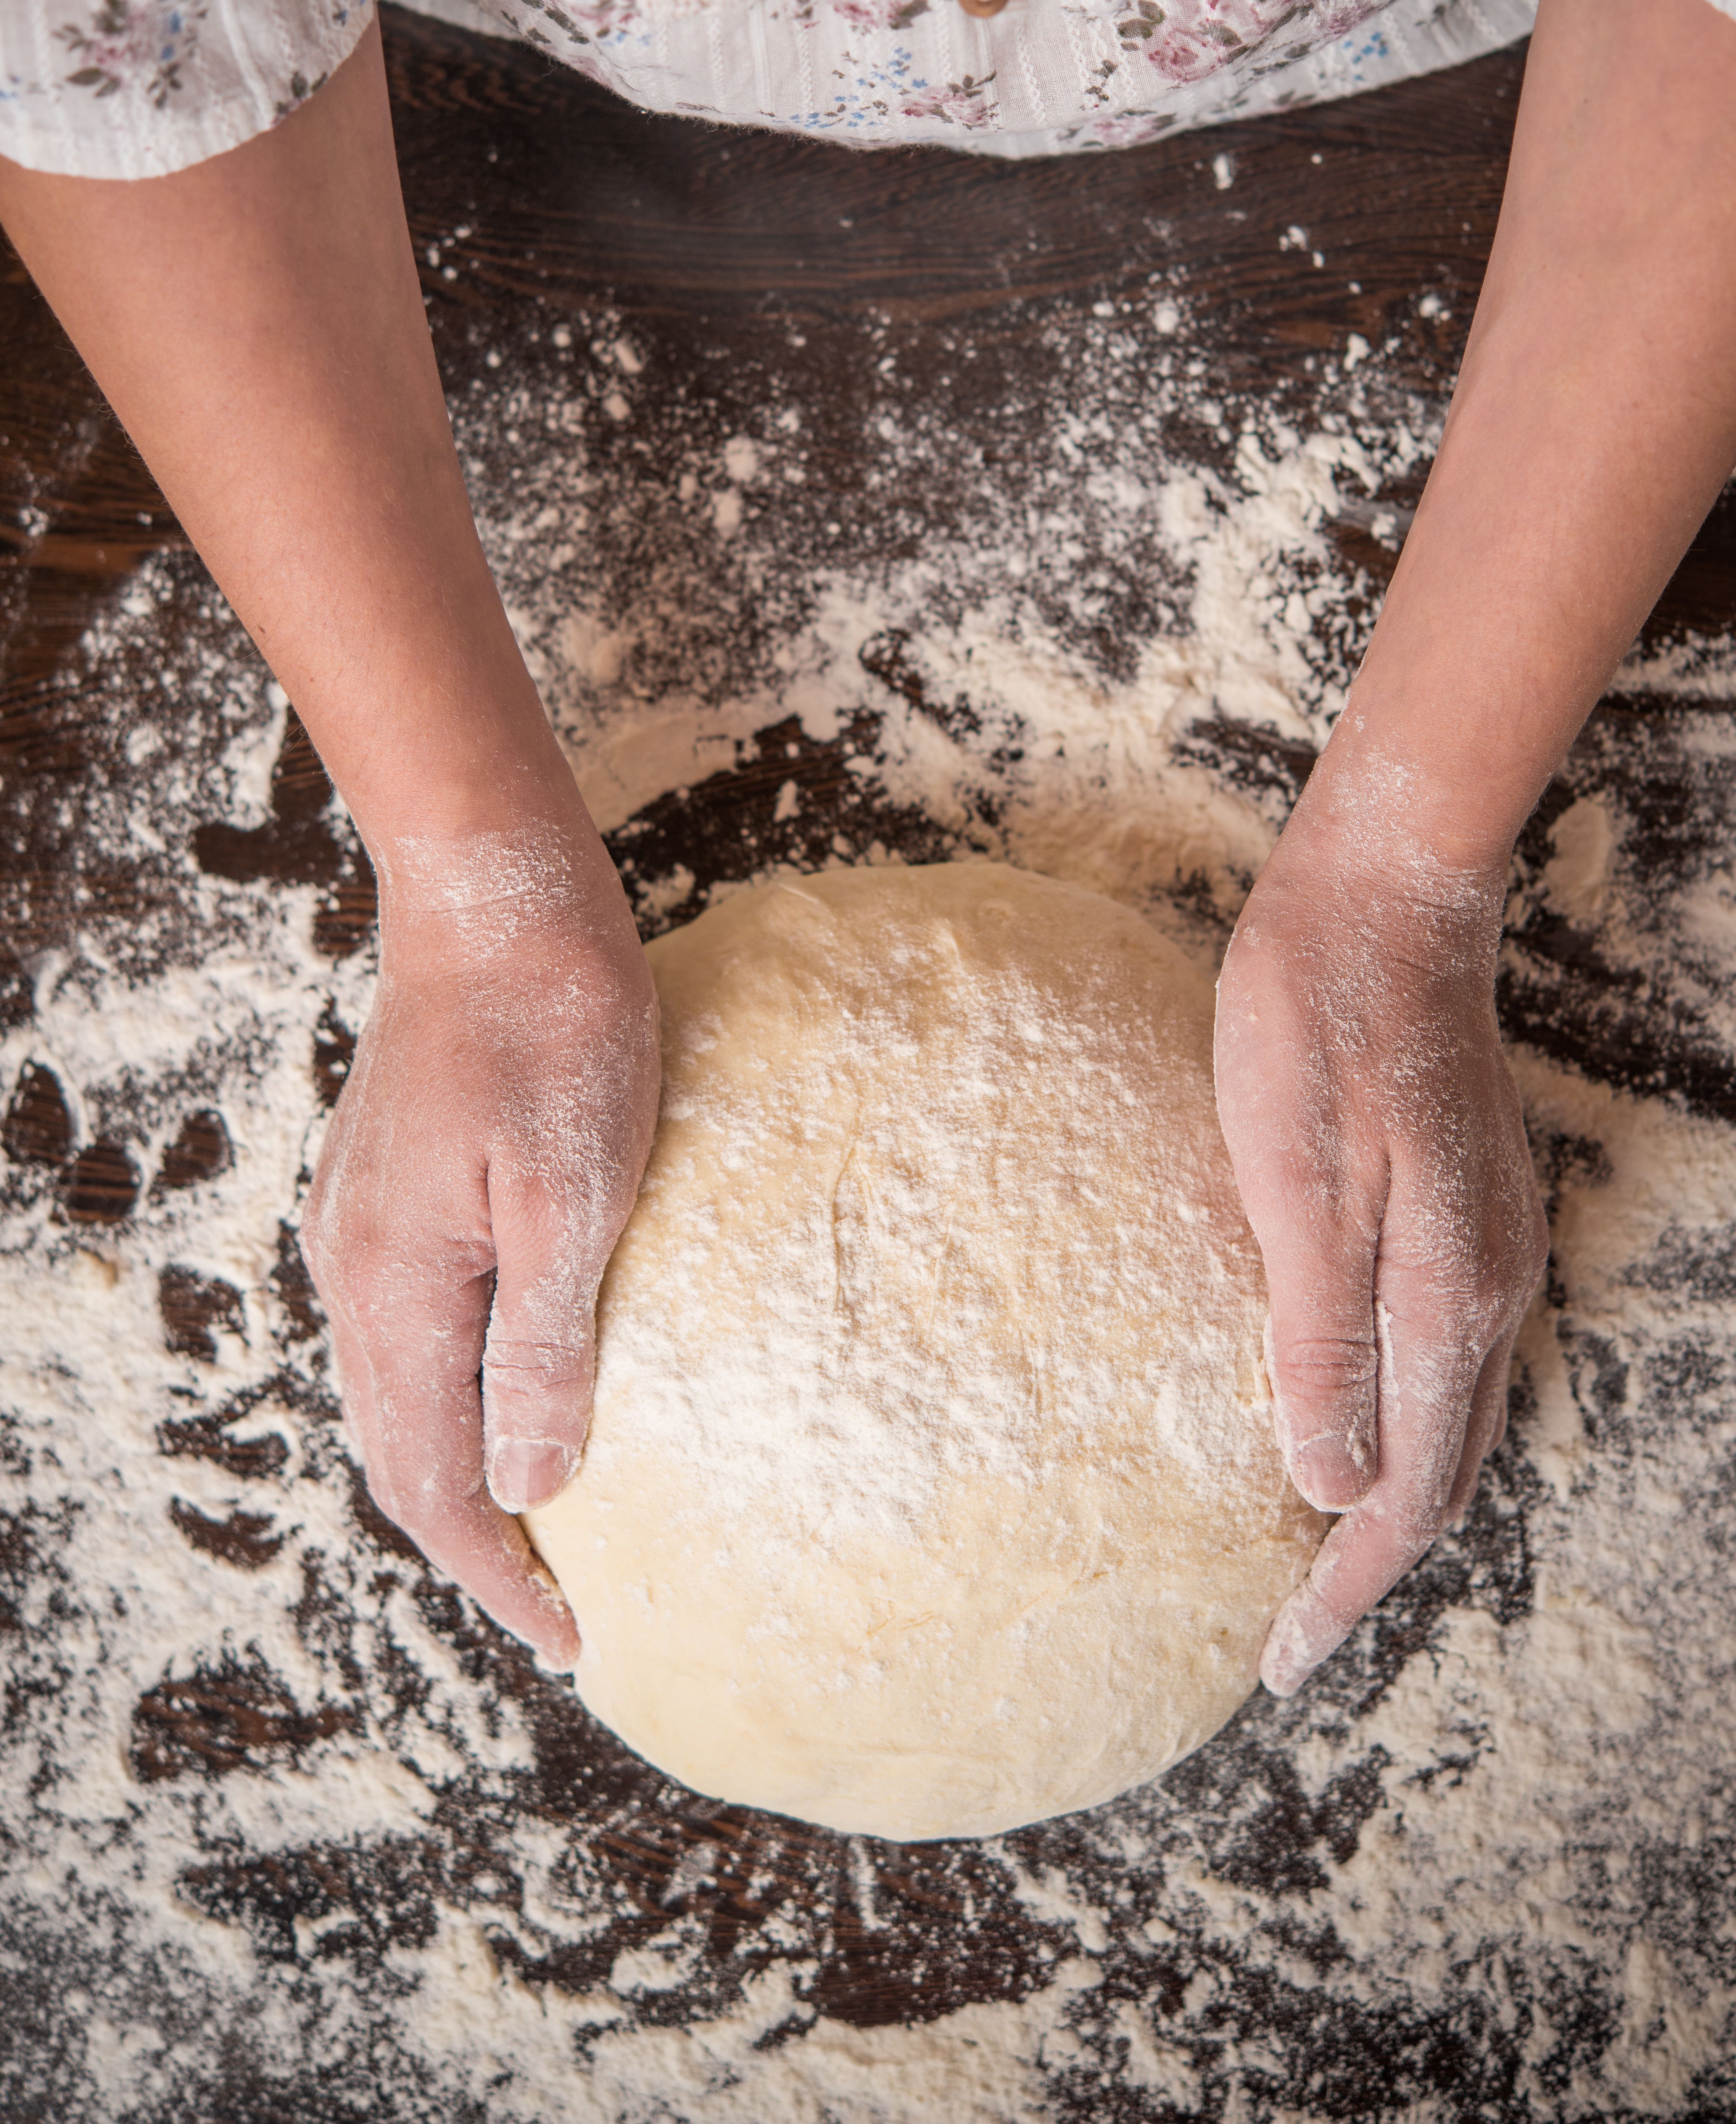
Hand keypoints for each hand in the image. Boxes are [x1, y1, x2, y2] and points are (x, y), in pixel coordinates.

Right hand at [300, 826, 658, 1665]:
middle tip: (557, 1607)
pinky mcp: (382, 1188)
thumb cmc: (555, 1025)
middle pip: (400, 1453)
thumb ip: (549, 1341)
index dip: (501, 1574)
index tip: (570, 1640)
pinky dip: (445, 1393)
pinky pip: (402, 1330)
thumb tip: (535, 1480)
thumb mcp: (578, 1191)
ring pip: (395, 1396)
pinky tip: (499, 1394)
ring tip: (534, 1523)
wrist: (496, 895)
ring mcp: (359, 1225)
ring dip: (454, 1470)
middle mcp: (357, 1270)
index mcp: (402, 1285)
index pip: (437, 1480)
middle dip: (474, 1542)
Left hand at [1215, 776, 1546, 1696]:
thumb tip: (1328, 1484)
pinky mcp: (1458, 1204)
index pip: (1406, 1494)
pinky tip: (1339, 1415)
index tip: (1278, 1665)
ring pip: (1446, 1414)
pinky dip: (1394, 1416)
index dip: (1342, 1589)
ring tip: (1309, 1550)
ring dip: (1385, 1492)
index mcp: (1444, 1295)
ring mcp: (1482, 1243)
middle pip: (1441, 1470)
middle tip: (1287, 1637)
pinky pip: (1437, 1350)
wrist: (1381, 899)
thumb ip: (1321, 1338)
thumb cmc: (1318, 1026)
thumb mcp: (1295, 1183)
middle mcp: (1486, 1285)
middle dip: (1366, 1564)